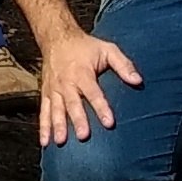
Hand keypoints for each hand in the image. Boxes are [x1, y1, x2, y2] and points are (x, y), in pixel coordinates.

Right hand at [35, 27, 140, 146]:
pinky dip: (43, 127)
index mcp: (82, 73)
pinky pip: (44, 111)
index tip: (109, 123)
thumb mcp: (107, 49)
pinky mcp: (47, 93)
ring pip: (56, 109)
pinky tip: (45, 142)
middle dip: (78, 120)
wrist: (57, 38)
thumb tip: (138, 81)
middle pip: (73, 104)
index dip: (101, 108)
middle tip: (84, 136)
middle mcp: (67, 82)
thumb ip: (123, 65)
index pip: (94, 93)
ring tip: (61, 142)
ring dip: (58, 126)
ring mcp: (54, 89)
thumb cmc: (86, 46)